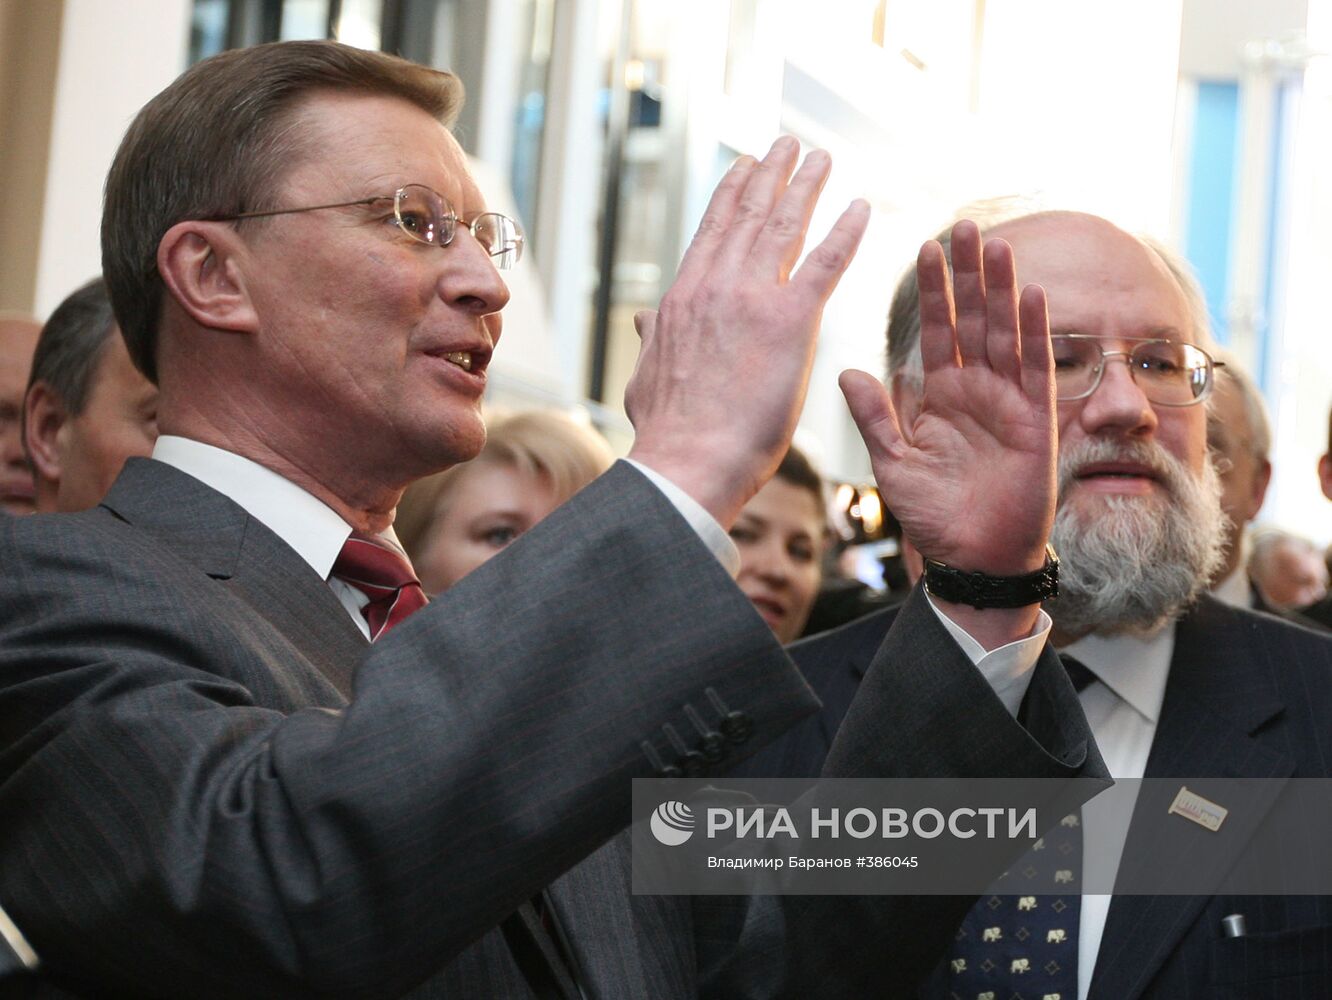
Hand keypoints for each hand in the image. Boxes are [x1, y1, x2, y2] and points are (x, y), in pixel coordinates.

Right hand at [625, 137, 869, 527]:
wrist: (686, 461)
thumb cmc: (668, 434)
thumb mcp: (646, 377)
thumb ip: (653, 342)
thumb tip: (644, 321)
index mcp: (682, 299)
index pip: (711, 233)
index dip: (731, 195)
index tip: (744, 167)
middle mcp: (715, 286)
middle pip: (748, 215)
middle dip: (771, 175)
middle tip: (788, 145)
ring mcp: (752, 299)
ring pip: (784, 226)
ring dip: (807, 187)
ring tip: (822, 157)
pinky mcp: (791, 322)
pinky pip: (826, 263)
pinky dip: (846, 231)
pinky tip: (862, 207)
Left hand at [841, 221, 1055, 580]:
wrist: (972, 557)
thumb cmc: (932, 514)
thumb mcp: (892, 463)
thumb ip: (873, 417)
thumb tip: (845, 370)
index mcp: (938, 393)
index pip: (935, 329)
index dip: (933, 290)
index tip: (925, 247)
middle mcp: (974, 388)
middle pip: (973, 319)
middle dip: (969, 274)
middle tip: (965, 226)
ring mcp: (1008, 401)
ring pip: (1005, 333)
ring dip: (1003, 291)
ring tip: (997, 246)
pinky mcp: (1035, 421)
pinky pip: (1035, 370)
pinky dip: (1034, 334)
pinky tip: (1031, 296)